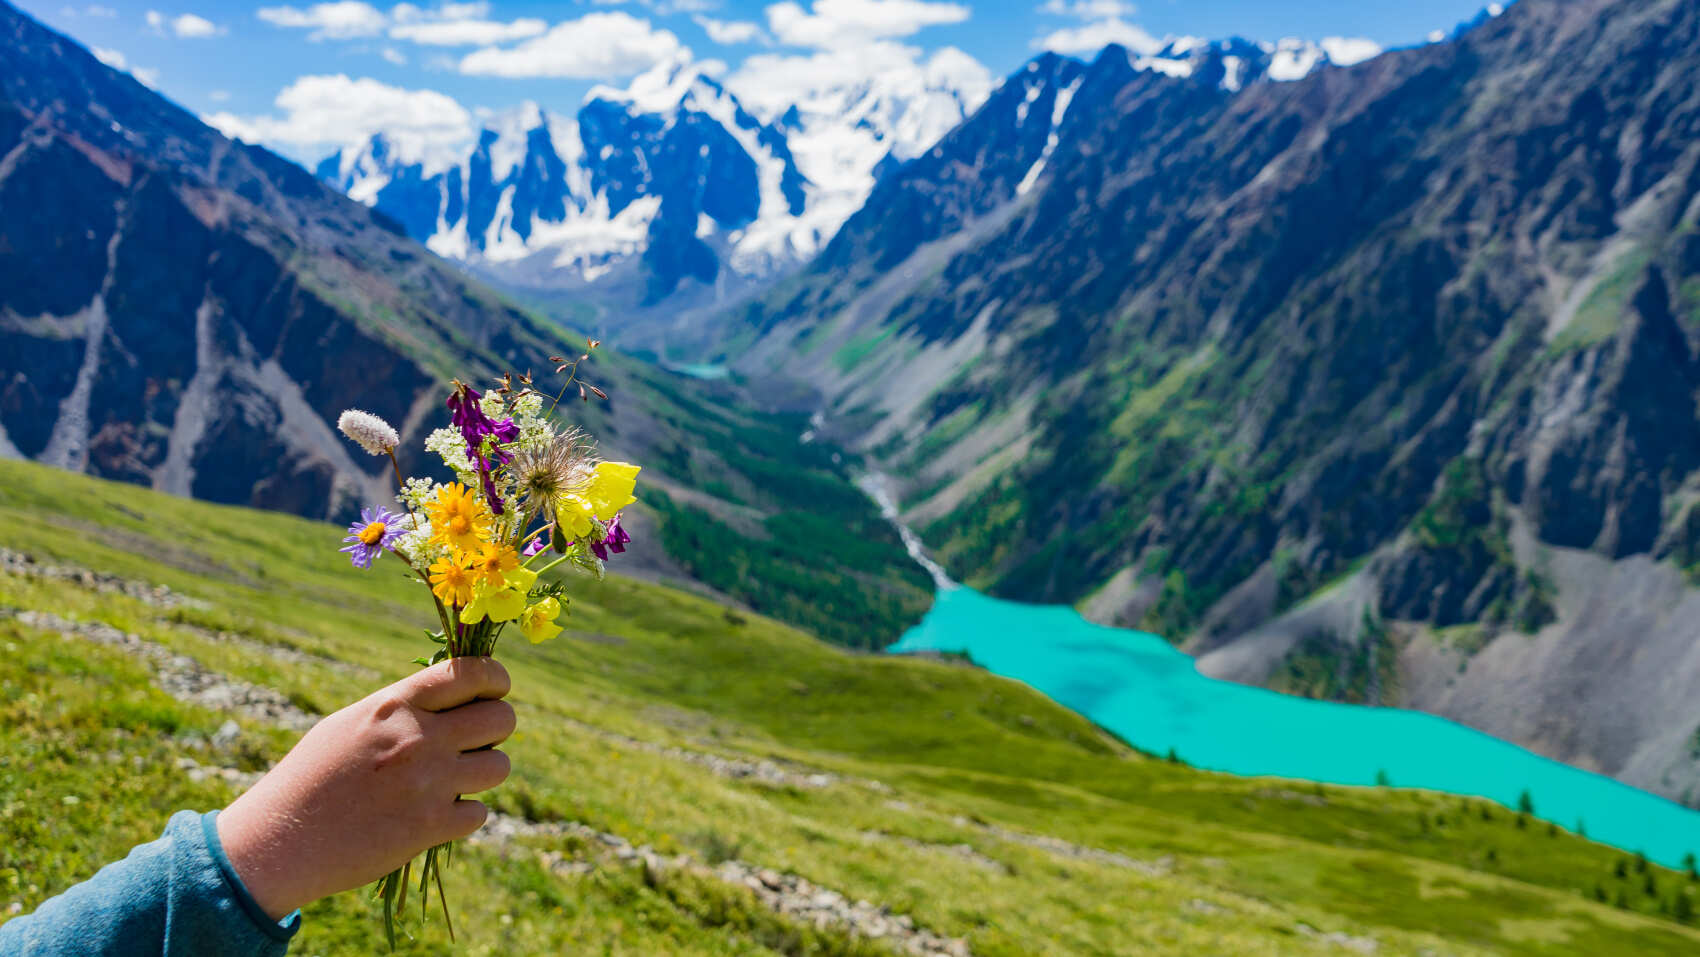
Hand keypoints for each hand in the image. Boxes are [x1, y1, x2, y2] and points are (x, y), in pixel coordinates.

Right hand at [216, 657, 514, 919]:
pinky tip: (435, 816)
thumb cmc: (310, 778)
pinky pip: (479, 813)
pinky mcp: (430, 827)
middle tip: (476, 742)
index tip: (495, 692)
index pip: (473, 673)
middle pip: (502, 719)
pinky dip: (463, 817)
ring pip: (499, 766)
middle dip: (497, 728)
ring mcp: (428, 782)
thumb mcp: (350, 724)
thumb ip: (401, 708)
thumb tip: (452, 697)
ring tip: (456, 780)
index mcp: (395, 705)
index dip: (496, 680)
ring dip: (485, 773)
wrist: (279, 840)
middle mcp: (418, 737)